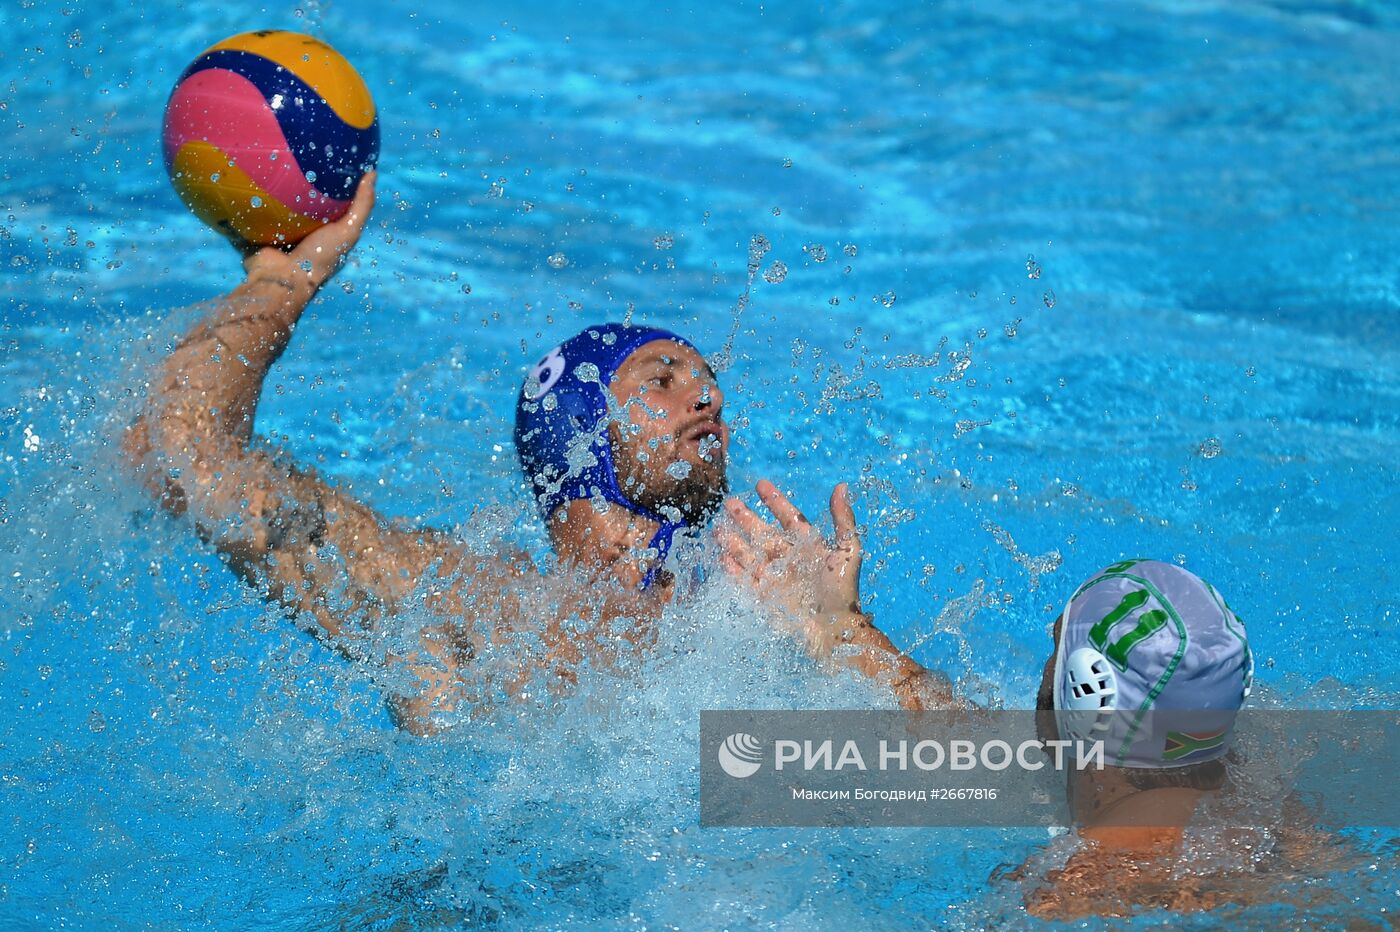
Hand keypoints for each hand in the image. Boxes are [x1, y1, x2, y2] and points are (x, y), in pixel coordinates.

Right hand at [239, 170, 376, 293]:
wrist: (281, 280)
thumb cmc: (319, 257)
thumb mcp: (348, 230)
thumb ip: (362, 205)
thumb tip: (373, 172)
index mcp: (322, 235)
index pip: (328, 204)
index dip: (328, 184)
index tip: (324, 157)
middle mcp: (298, 235)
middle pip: (296, 204)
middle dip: (292, 184)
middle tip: (287, 153)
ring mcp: (273, 236)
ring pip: (267, 208)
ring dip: (263, 189)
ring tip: (260, 159)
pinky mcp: (251, 237)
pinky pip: (240, 217)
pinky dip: (236, 203)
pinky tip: (233, 178)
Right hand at [716, 479, 866, 656]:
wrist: (832, 630)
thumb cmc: (843, 591)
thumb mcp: (848, 551)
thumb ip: (843, 519)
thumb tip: (841, 486)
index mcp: (809, 546)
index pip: (789, 518)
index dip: (775, 501)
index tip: (761, 485)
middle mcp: (789, 558)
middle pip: (763, 533)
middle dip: (746, 518)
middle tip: (729, 502)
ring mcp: (775, 577)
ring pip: (749, 553)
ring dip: (733, 541)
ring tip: (718, 528)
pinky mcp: (764, 596)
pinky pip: (744, 579)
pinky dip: (732, 569)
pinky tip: (721, 557)